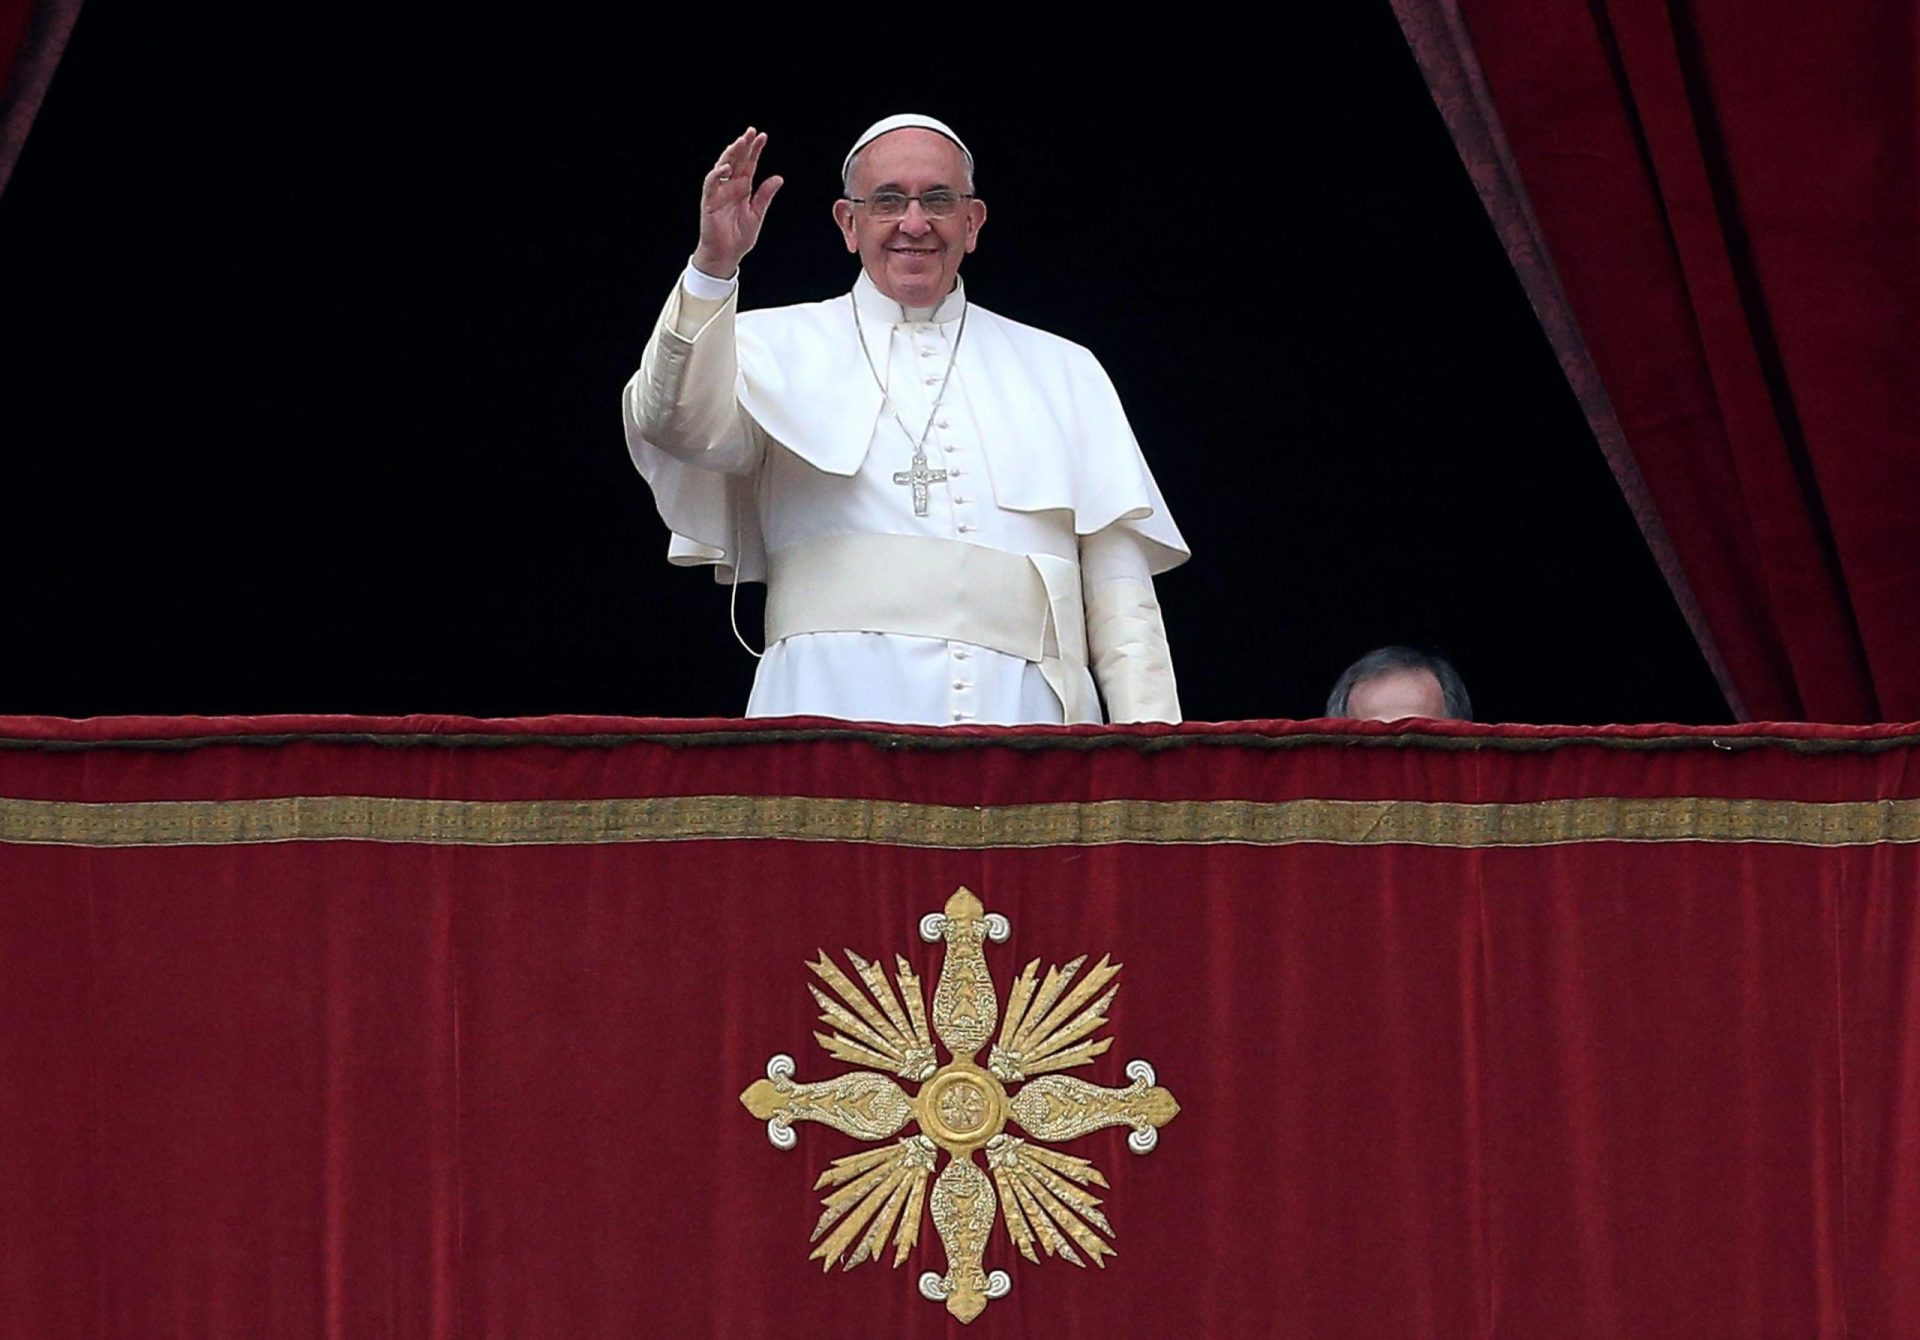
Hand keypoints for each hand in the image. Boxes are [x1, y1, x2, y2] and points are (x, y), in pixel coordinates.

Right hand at [692, 127, 783, 279]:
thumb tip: (778, 178)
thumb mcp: (757, 214)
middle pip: (736, 161)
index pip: (749, 164)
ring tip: (740, 142)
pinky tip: (725, 167)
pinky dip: (716, 174)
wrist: (726, 254)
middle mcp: (730, 186)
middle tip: (751, 132)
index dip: (755, 150)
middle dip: (743, 146)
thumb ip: (765, 195)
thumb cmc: (739, 237)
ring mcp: (718, 192)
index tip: (762, 136)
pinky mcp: (709, 201)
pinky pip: (711, 184)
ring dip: (730, 154)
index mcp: (743, 188)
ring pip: (722, 167)